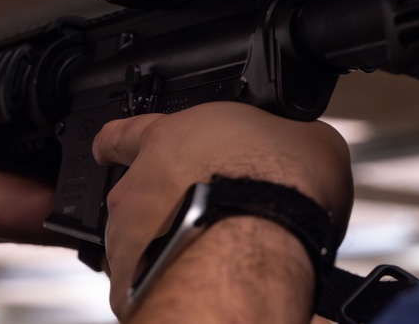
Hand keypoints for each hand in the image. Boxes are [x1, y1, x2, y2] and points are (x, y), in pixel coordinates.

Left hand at [93, 103, 352, 319]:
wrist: (260, 247)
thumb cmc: (278, 187)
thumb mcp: (307, 138)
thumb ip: (285, 139)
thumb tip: (301, 147)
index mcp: (170, 138)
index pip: (125, 131)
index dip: (119, 142)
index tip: (111, 148)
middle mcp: (137, 186)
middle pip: (135, 194)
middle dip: (166, 205)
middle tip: (207, 214)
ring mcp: (126, 237)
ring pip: (136, 240)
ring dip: (166, 245)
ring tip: (212, 255)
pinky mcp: (129, 287)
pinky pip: (142, 286)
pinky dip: (167, 284)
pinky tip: (204, 284)